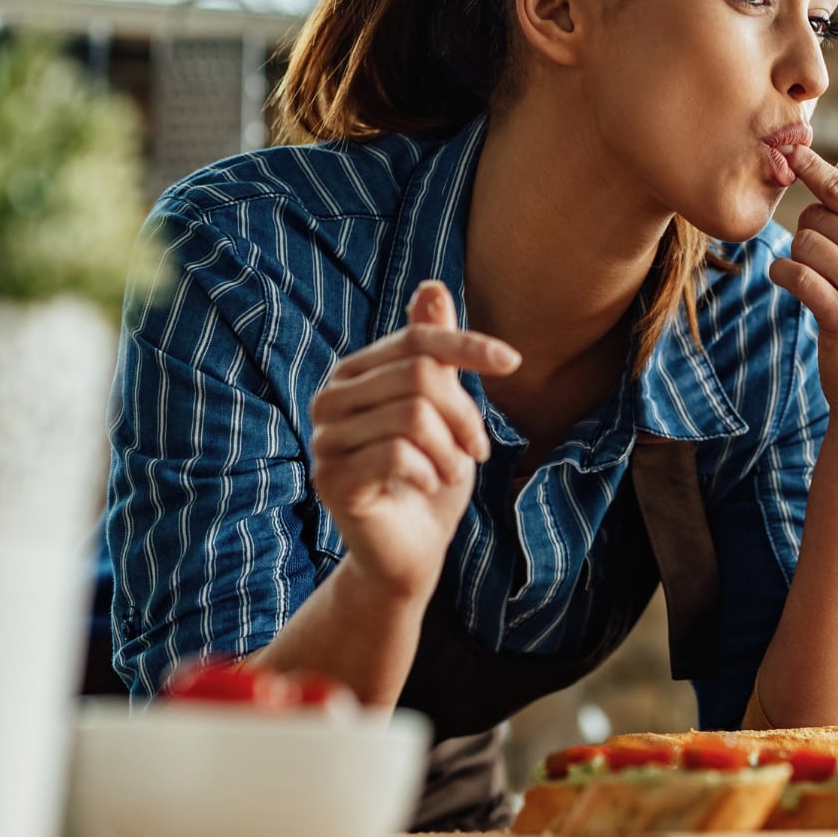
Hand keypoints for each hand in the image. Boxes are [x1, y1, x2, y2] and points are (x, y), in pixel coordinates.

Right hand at [308, 281, 517, 601]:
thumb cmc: (429, 474)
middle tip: (476, 448)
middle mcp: (330, 399)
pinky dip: (430, 472)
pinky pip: (398, 455)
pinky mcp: (331, 479)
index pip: (415, 339)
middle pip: (418, 376)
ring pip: (413, 417)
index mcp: (354, 373)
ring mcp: (325, 439)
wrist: (410, 551)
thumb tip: (431, 286)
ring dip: (450, 451)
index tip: (512, 362)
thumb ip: (434, 352)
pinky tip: (427, 485)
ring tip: (452, 471)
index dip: (467, 345)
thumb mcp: (443, 409)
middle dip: (463, 414)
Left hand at [769, 146, 837, 432]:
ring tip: (815, 284)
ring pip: (804, 244)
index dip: (816, 171)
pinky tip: (789, 285)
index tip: (793, 150)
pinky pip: (796, 275)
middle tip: (822, 265)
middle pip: (818, 217)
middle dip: (807, 234)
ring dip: (796, 260)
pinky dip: (783, 276)